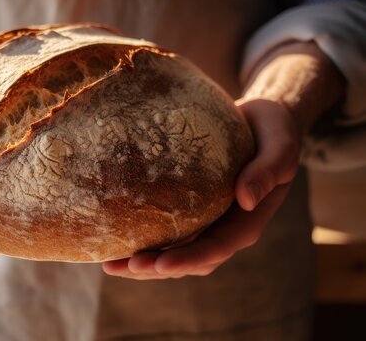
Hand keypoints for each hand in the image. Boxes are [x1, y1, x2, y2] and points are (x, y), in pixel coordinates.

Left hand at [103, 40, 344, 279]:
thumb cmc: (274, 132)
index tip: (161, 265)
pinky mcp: (191, 210)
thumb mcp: (280, 147)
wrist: (263, 123)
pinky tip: (115, 238)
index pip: (216, 249)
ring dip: (144, 262)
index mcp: (246, 222)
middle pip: (188, 259)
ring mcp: (207, 222)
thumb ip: (267, 171)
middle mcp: (224, 229)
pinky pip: (166, 230)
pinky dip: (143, 238)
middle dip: (155, 268)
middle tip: (121, 267)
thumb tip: (246, 199)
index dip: (188, 259)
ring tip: (110, 265)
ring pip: (173, 252)